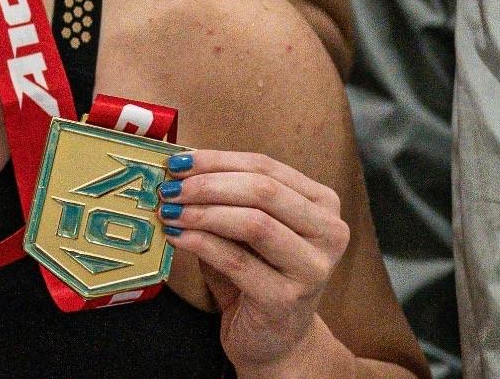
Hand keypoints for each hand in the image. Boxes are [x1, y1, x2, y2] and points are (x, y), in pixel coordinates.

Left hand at [160, 149, 349, 373]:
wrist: (274, 339)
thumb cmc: (257, 272)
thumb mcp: (244, 226)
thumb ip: (225, 195)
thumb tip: (177, 167)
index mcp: (322, 204)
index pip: (265, 166)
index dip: (216, 160)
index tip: (177, 161)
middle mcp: (329, 233)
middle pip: (263, 190)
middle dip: (208, 184)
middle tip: (170, 188)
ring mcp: (312, 269)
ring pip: (254, 223)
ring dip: (203, 213)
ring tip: (170, 212)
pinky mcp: (287, 300)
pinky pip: (237, 261)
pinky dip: (200, 243)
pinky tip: (177, 237)